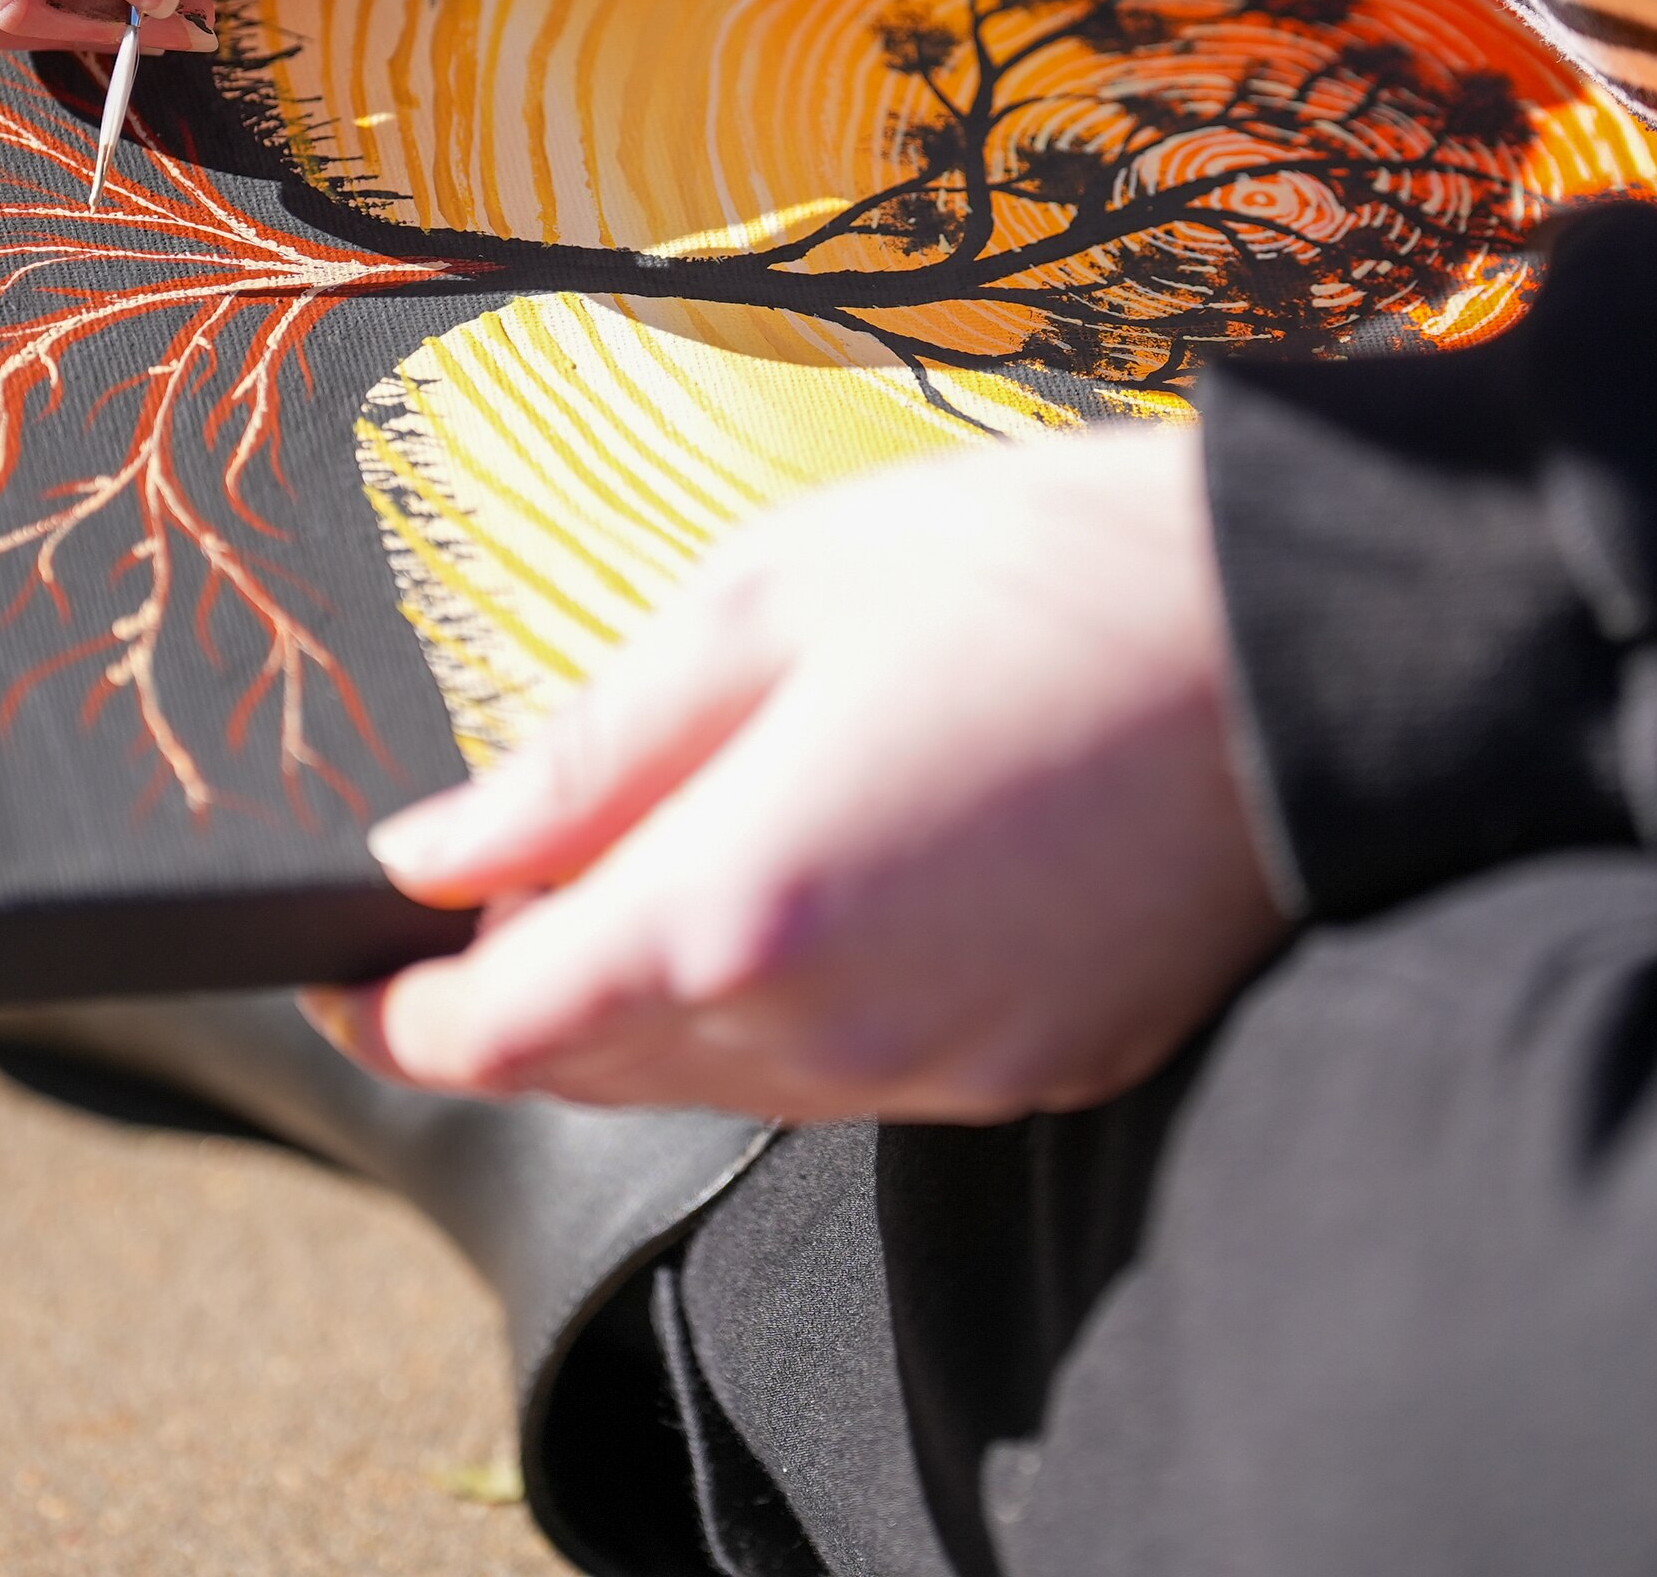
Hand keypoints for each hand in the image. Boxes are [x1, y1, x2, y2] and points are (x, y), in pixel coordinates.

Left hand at [312, 424, 1291, 1123]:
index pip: (496, 1027)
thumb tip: (437, 848)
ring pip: (721, 1082)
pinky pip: (853, 1073)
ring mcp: (944, 1066)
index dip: (395, 1012)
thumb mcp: (769, 599)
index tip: (350, 974)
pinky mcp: (1035, 1068)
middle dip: (513, 1003)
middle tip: (474, 911)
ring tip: (646, 875)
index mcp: (737, 903)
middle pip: (597, 1068)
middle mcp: (832, 1029)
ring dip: (649, 1005)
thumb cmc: (1044, 574)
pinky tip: (810, 898)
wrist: (1306, 631)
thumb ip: (584, 750)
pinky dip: (787, 1010)